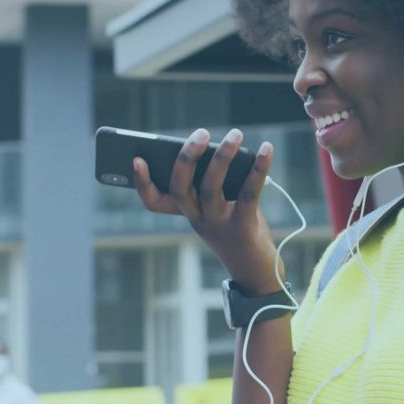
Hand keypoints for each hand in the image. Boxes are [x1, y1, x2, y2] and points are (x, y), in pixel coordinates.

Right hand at [132, 128, 283, 294]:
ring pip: (211, 185)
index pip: (154, 202)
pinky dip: (259, 167)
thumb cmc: (237, 230)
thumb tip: (225, 147)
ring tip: (235, 134)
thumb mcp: (221, 207)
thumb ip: (218, 182)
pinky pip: (249, 191)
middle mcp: (198, 219)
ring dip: (223, 155)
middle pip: (180, 187)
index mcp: (188, 213)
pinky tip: (266, 148)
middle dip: (187, 156)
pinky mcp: (243, 226)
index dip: (142, 183)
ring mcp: (218, 224)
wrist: (256, 271)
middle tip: (201, 133)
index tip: (137, 159)